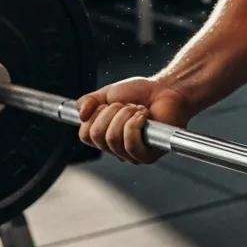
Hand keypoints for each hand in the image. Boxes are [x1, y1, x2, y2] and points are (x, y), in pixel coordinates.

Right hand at [77, 76, 195, 163]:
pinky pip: (131, 145)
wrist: (166, 90)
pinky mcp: (147, 155)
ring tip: (138, 109)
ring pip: (113, 138)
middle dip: (112, 112)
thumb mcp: (108, 93)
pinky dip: (136, 124)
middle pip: (97, 136)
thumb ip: (89, 101)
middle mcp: (115, 148)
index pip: (85, 135)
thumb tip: (80, 114)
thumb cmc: (141, 94)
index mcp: (104, 136)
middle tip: (127, 105)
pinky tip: (144, 116)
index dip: (94, 115)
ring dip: (126, 115)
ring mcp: (131, 154)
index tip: (108, 104)